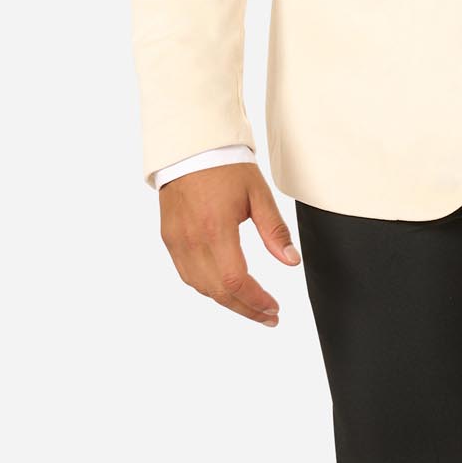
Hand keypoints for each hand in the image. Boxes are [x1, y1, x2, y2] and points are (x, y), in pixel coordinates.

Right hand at [158, 162, 301, 325]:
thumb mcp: (258, 194)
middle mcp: (192, 241)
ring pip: (201, 287)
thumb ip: (275, 230)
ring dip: (227, 300)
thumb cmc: (226, 166)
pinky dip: (207, 286)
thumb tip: (291, 261)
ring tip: (251, 304)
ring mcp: (177, 242)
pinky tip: (225, 286)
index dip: (256, 301)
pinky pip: (187, 274)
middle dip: (246, 309)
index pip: (235, 281)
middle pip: (218, 292)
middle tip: (268, 315)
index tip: (274, 309)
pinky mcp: (169, 239)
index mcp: (216, 229)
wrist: (190, 147)